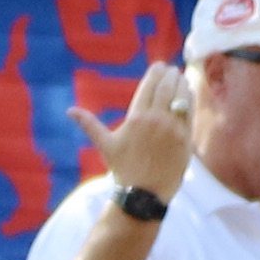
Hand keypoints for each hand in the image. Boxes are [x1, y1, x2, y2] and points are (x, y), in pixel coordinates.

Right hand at [97, 64, 198, 205]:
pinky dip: (190, 99)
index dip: (156, 72)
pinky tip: (189, 93)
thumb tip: (69, 111)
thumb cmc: (123, 168)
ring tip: (181, 77)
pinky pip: (190, 112)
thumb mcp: (105, 145)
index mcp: (136, 118)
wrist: (143, 193)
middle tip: (171, 69)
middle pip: (167, 87)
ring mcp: (173, 129)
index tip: (159, 65)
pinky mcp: (186, 138)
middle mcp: (156, 120)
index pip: (149, 86)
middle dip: (170, 74)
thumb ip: (89, 124)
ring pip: (181, 97)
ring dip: (182, 83)